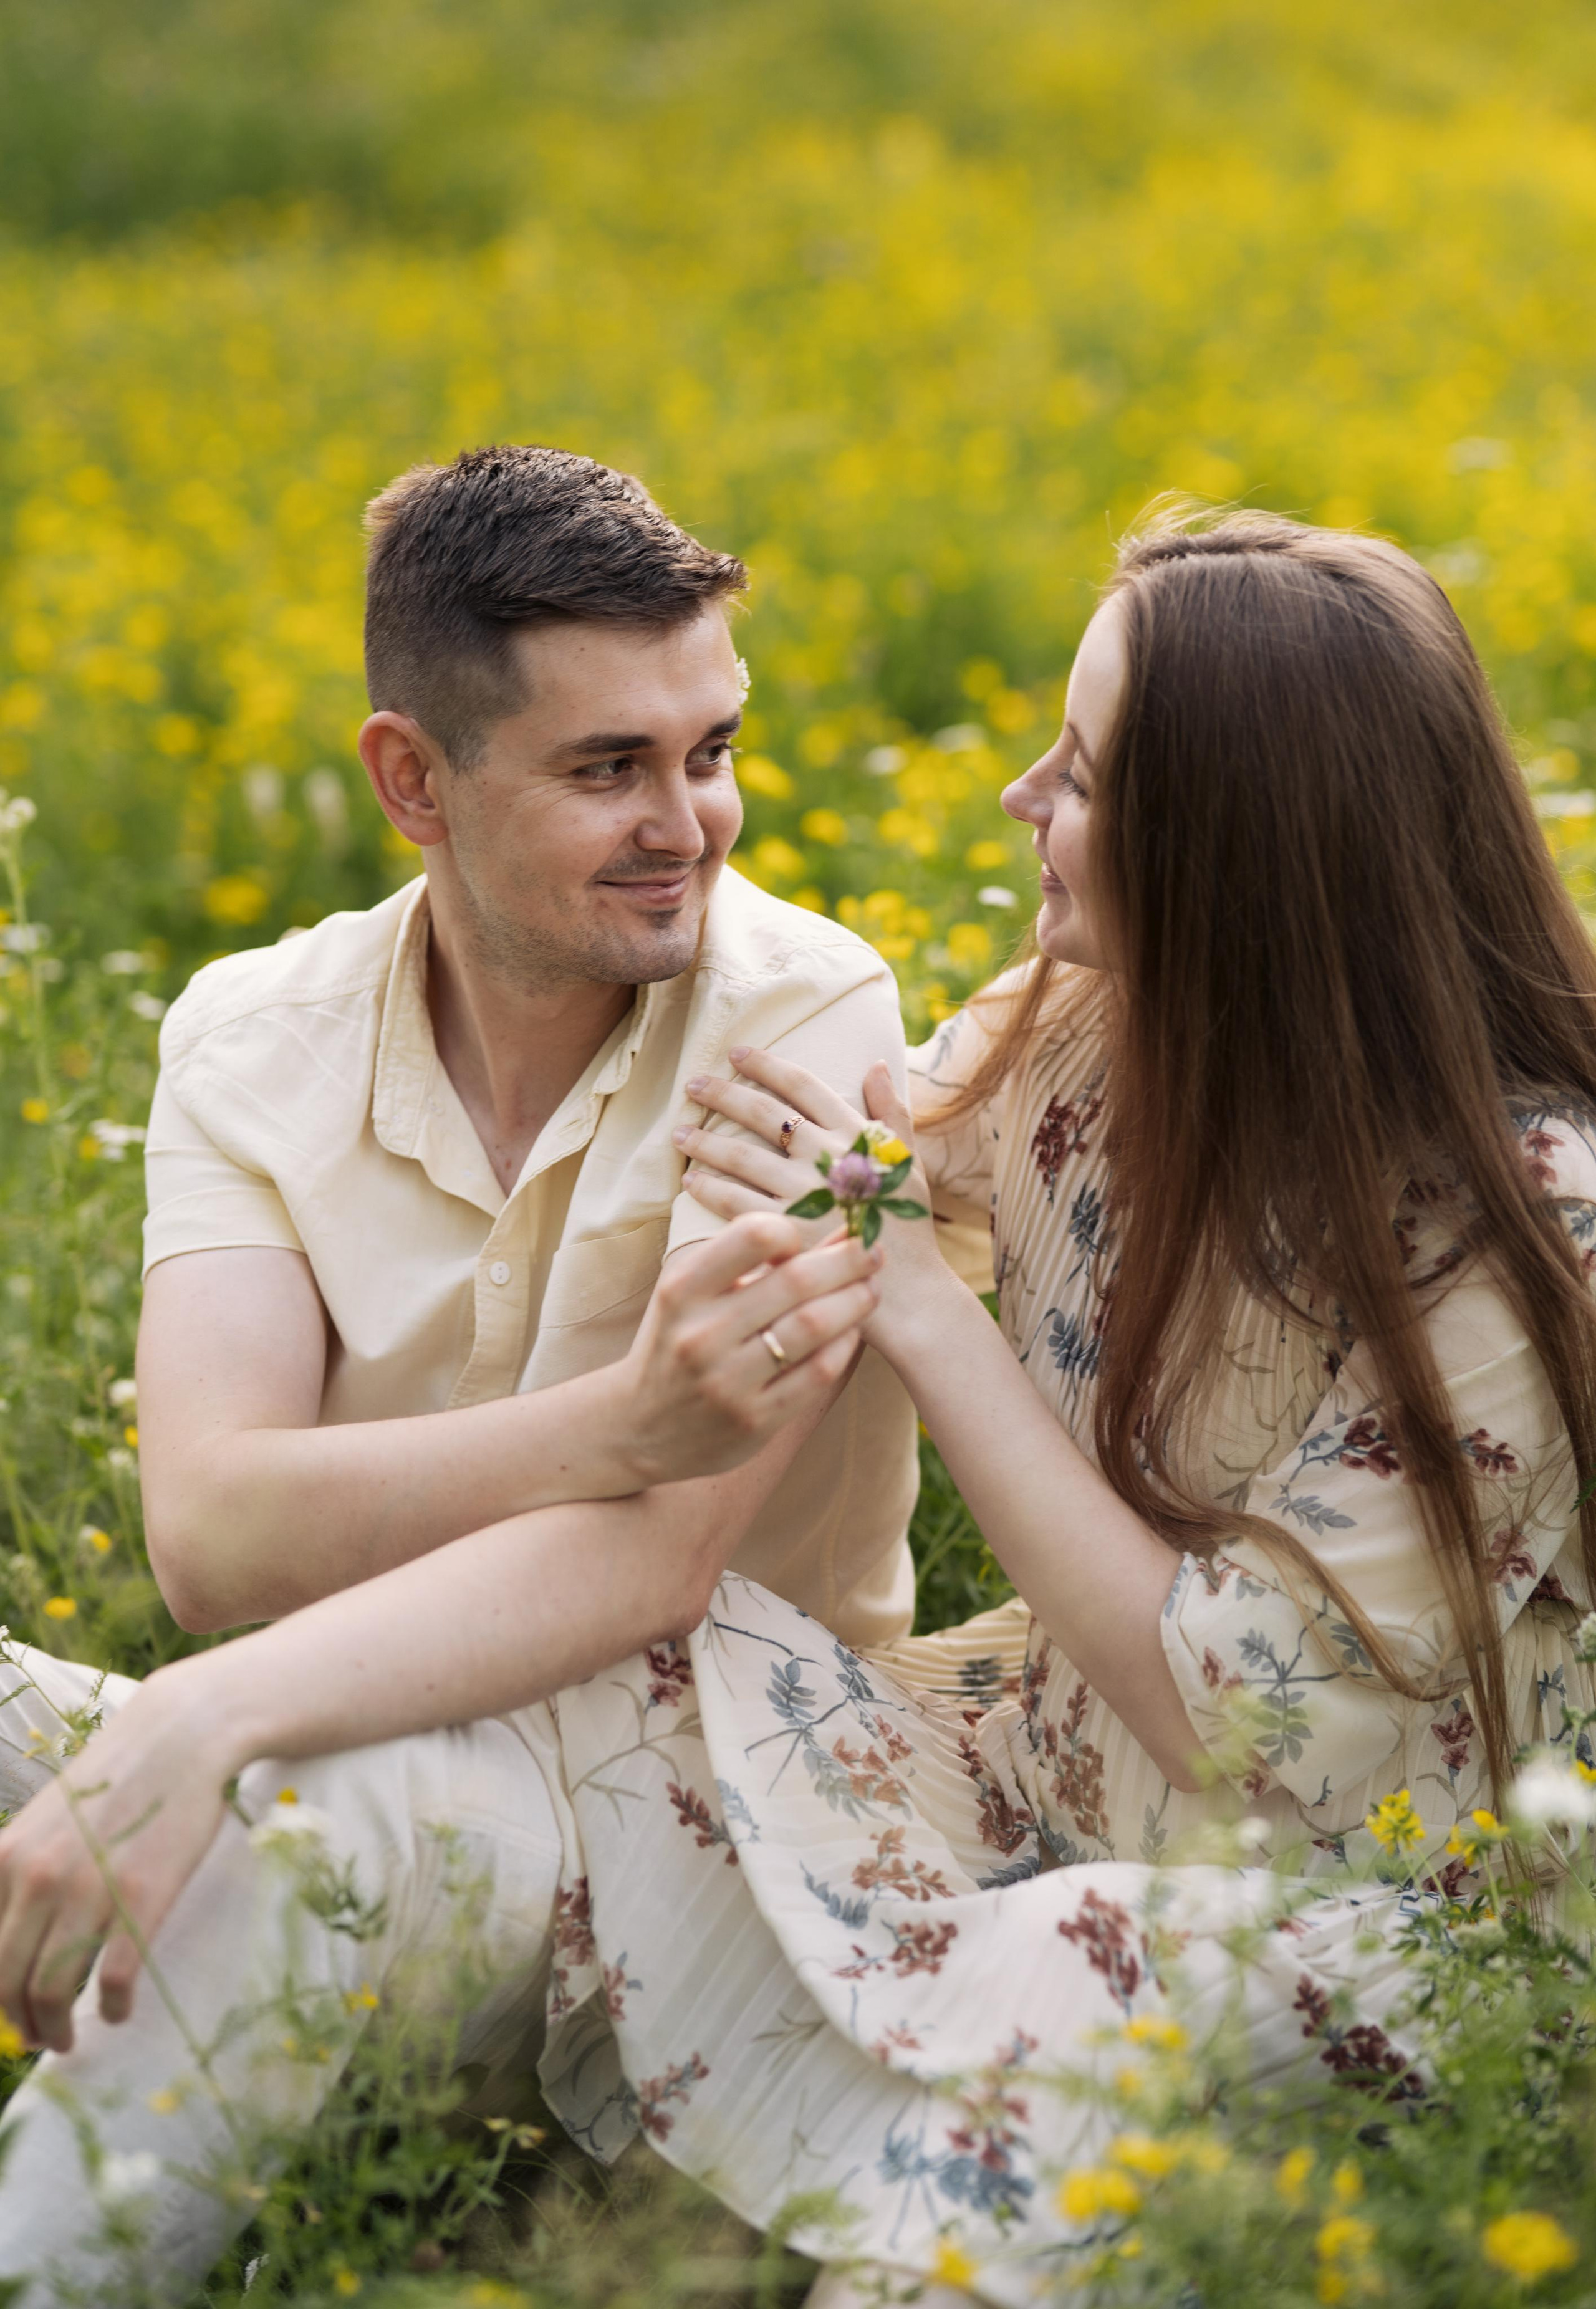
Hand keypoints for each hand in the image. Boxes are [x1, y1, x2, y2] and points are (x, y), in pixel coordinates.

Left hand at [0, 1654, 238, 2050]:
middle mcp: (37, 1877)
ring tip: (69, 2036)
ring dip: (56, 2028)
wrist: (181, 1735)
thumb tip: (10, 1940)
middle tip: (40, 2036)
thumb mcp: (45, 1820)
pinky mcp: (142, 1899)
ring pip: (52, 1991)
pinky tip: (118, 2011)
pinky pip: (114, 1982)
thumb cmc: (116, 1777)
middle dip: (21, 2024)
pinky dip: (112, 2010)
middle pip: (7, 1983)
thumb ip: (19, 1872)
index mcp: (6, 1857)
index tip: (11, 2012)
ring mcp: (90, 1889)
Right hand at [618, 1209, 881, 1486]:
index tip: (808, 1234)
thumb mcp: (691, 1294)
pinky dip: (845, 1345)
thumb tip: (830, 1230)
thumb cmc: (677, 1341)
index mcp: (682, 1290)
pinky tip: (850, 1331)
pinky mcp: (755, 1420)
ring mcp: (728, 1381)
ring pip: (814, 1327)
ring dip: (855, 1301)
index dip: (794, 1227)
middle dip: (847, 1260)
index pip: (752, 1236)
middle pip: (797, 1281)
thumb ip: (746, 1263)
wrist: (639, 1427)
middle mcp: (702, 1334)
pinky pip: (818, 1373)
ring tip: (870, 1288)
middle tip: (872, 1251)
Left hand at [674, 1049, 954, 1354]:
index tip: (737, 1054)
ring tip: (679, 1132)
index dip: (767, 1065)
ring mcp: (804, 1194)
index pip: (804, 1086)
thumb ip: (892, 1112)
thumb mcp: (909, 1160)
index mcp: (855, 1135)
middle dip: (723, 1093)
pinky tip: (690, 1181)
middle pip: (764, 1113)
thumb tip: (875, 1064)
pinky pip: (735, 1202)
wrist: (905, 1287)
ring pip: (741, 1156)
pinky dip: (709, 1188)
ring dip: (705, 1140)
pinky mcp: (785, 1230)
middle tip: (692, 1083)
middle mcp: (826, 1158)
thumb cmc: (907, 1224)